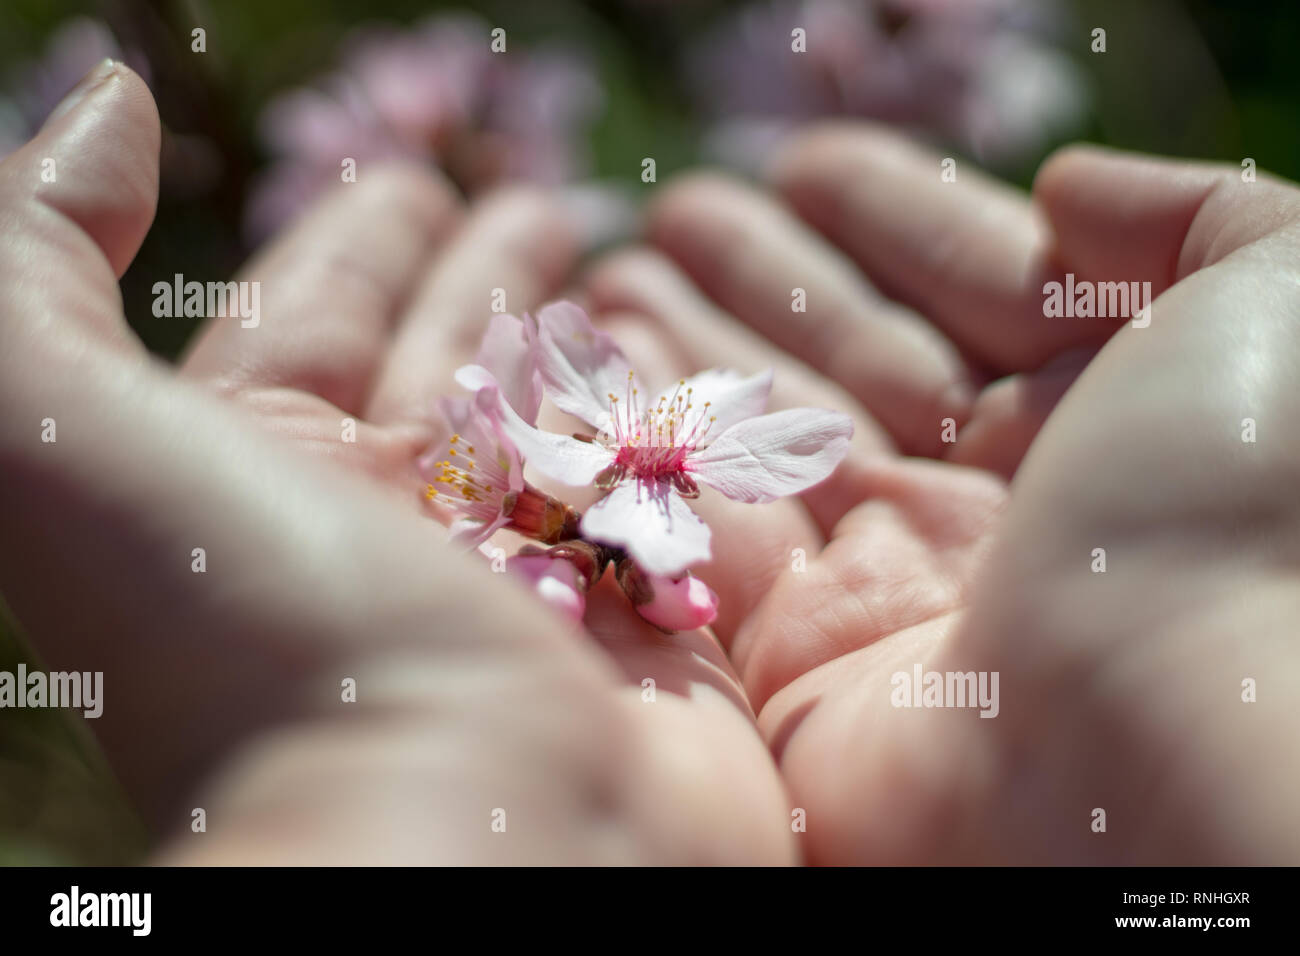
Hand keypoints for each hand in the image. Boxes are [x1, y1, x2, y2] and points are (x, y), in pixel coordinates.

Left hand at [0, 63, 794, 863]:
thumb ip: (30, 266)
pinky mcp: (651, 632)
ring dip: (592, 351)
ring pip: (560, 434)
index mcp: (256, 487)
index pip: (312, 325)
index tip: (419, 188)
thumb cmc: (267, 651)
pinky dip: (683, 439)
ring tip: (630, 275)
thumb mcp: (71, 444)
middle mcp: (389, 540)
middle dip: (487, 286)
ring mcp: (528, 589)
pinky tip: (704, 374)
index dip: (355, 247)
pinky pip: (667, 503)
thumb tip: (106, 110)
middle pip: (446, 374)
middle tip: (541, 206)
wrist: (463, 866)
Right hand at [582, 124, 1299, 862]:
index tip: (806, 168)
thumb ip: (1196, 215)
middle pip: (854, 361)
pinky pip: (709, 532)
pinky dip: (648, 454)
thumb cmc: (1237, 507)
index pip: (976, 287)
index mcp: (1113, 412)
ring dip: (687, 354)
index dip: (889, 220)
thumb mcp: (1286, 299)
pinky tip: (598, 372)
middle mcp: (1000, 499)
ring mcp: (895, 583)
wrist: (1172, 754)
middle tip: (671, 214)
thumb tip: (1066, 188)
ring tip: (608, 277)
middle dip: (762, 282)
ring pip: (770, 441)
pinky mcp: (802, 662)